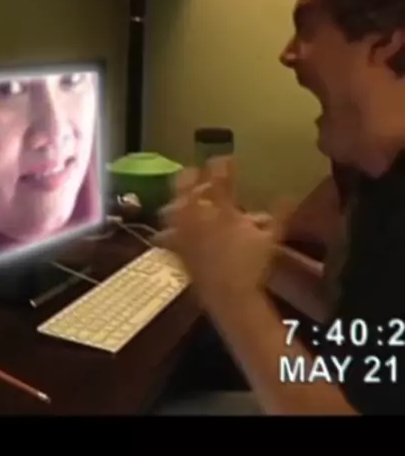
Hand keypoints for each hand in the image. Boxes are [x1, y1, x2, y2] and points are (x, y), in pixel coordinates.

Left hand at [157, 157, 293, 312]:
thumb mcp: (272, 239)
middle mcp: (201, 219)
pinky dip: (167, 231)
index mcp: (224, 212)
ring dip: (177, 200)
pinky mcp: (178, 252)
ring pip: (173, 209)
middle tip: (195, 171)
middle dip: (190, 176)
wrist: (231, 297)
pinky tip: (165, 232)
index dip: (221, 166)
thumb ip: (280, 215)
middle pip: (188, 190)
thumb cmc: (253, 267)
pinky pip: (167, 236)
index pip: (220, 182)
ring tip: (179, 198)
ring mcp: (186, 235)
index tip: (224, 157)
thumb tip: (290, 196)